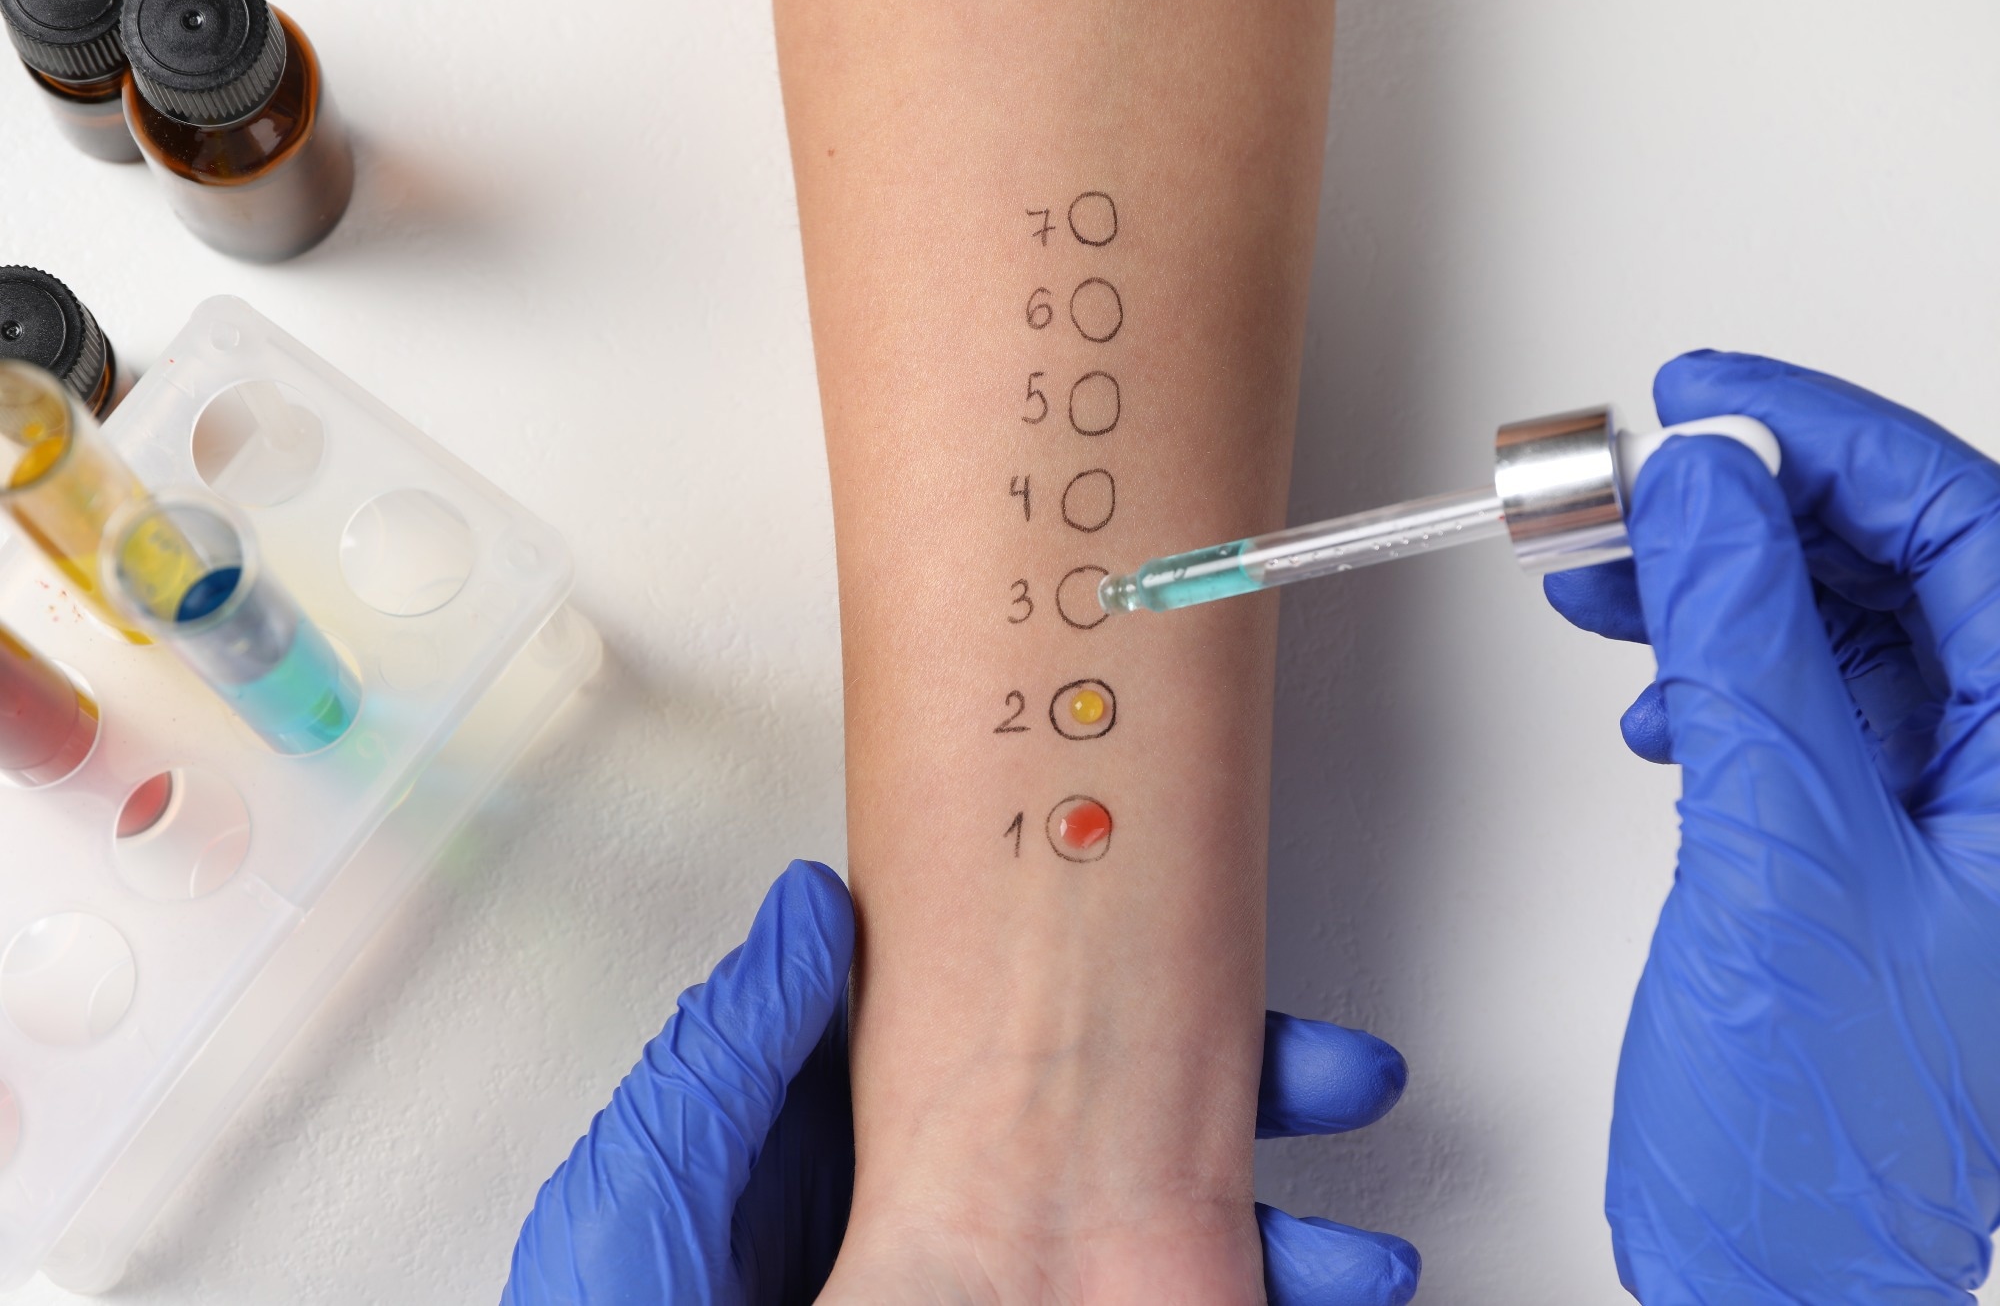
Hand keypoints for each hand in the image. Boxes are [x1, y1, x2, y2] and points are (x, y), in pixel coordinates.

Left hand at [501, 860, 1419, 1304]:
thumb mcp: (655, 1176)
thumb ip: (745, 1041)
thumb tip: (821, 900)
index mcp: (864, 1151)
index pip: (1029, 1055)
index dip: (1135, 1012)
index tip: (1217, 972)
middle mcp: (944, 1232)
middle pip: (1127, 1149)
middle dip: (1250, 1108)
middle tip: (1340, 1078)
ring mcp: (995, 1294)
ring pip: (1169, 1253)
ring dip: (1276, 1246)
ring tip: (1360, 1255)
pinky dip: (1239, 1302)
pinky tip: (1303, 1294)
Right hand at [1545, 351, 1999, 1301]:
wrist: (1777, 1264)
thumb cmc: (1828, 1123)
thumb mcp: (1781, 850)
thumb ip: (1748, 645)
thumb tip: (1710, 487)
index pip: (1970, 524)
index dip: (1830, 436)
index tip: (1709, 396)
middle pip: (1904, 563)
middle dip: (1753, 510)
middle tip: (1633, 485)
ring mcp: (1947, 808)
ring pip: (1842, 625)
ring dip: (1717, 586)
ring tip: (1608, 575)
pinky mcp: (1868, 841)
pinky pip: (1802, 702)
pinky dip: (1715, 673)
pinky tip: (1656, 694)